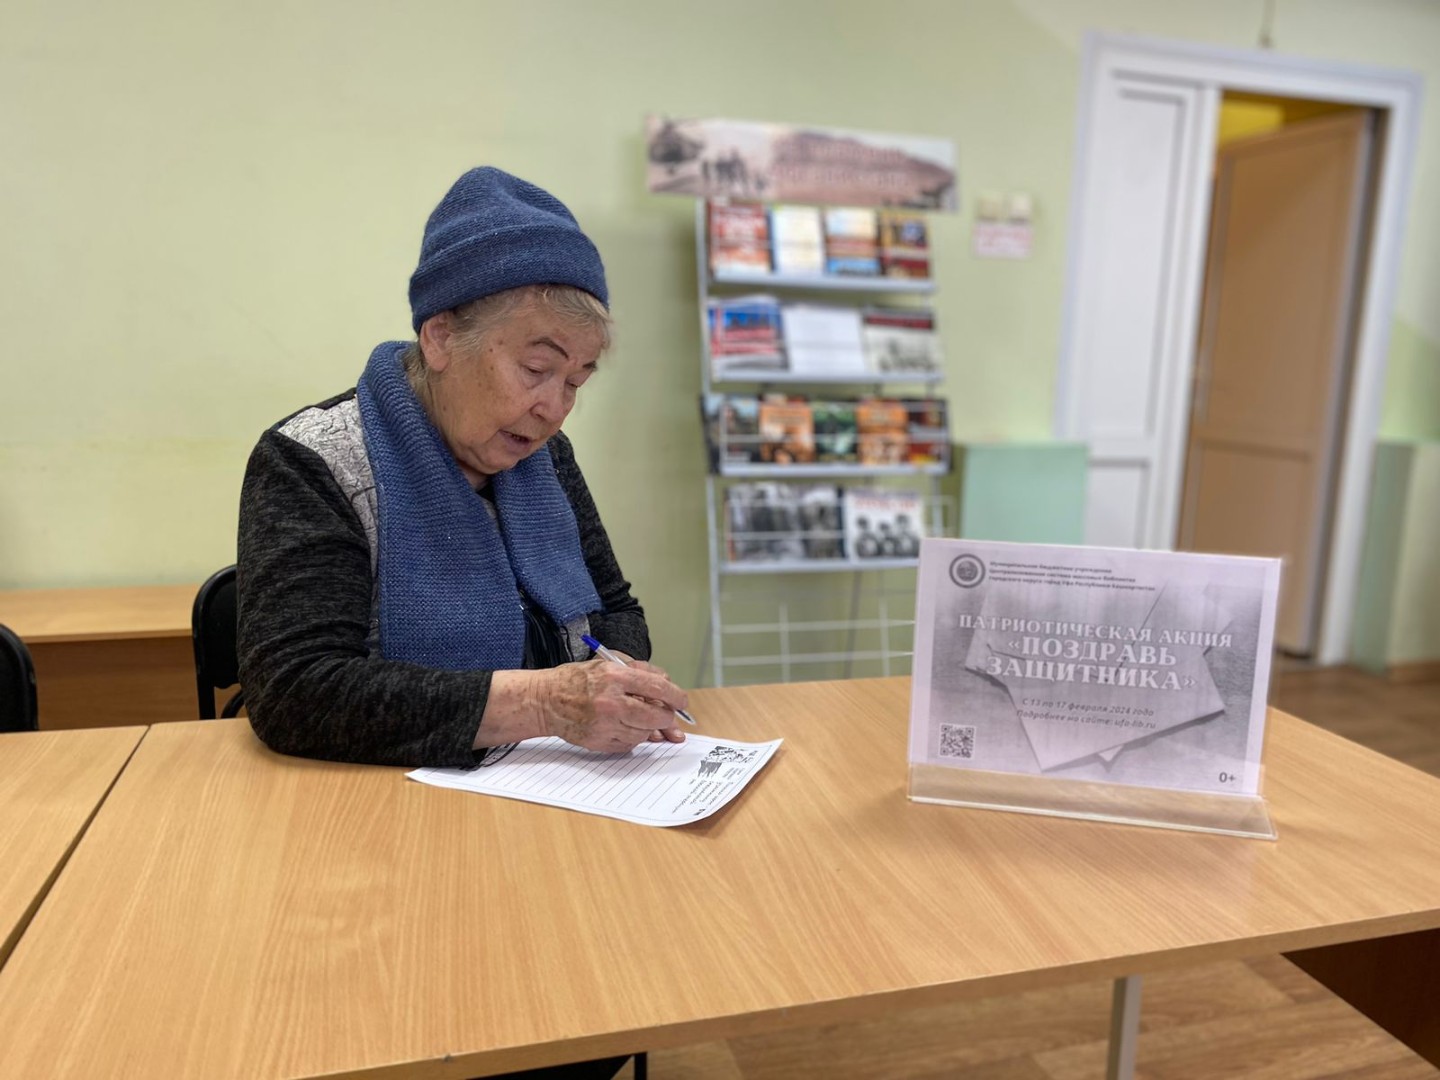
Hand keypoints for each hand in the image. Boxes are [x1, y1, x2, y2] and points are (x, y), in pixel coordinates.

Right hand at [535, 657, 687, 752]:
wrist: (546, 700)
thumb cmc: (576, 680)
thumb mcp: (608, 663)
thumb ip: (640, 671)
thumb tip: (666, 684)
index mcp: (614, 676)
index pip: (658, 687)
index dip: (676, 696)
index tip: (682, 701)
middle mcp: (610, 701)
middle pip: (656, 716)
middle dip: (666, 716)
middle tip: (665, 714)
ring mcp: (604, 724)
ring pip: (645, 733)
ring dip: (648, 727)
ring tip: (635, 717)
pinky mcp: (599, 741)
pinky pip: (629, 744)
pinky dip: (632, 737)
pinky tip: (622, 726)